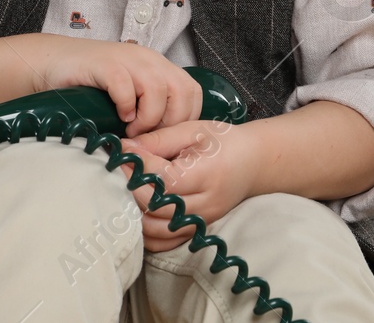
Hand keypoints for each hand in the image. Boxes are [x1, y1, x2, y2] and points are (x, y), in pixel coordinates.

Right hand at [34, 38, 204, 137]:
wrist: (52, 63)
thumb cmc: (90, 86)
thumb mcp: (129, 95)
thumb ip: (150, 109)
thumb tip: (167, 146)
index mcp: (158, 67)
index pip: (192, 93)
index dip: (185, 119)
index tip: (166, 138)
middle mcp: (148, 59)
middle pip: (182, 91)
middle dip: (169, 122)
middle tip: (149, 138)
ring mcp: (127, 59)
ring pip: (158, 88)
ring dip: (147, 117)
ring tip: (131, 131)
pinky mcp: (104, 64)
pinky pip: (125, 85)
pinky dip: (126, 105)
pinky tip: (118, 116)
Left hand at [117, 119, 258, 252]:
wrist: (253, 163)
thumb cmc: (223, 142)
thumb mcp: (193, 130)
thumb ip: (158, 140)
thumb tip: (125, 149)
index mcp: (207, 174)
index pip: (162, 179)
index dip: (137, 166)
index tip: (121, 152)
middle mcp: (205, 205)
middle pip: (156, 208)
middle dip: (130, 188)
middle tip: (119, 169)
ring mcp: (201, 223)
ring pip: (156, 230)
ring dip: (134, 212)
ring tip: (125, 189)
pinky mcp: (196, 231)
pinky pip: (163, 242)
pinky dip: (144, 232)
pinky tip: (136, 210)